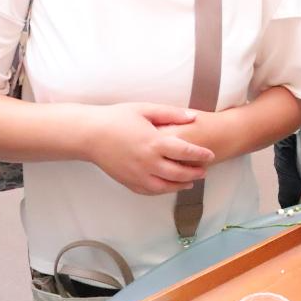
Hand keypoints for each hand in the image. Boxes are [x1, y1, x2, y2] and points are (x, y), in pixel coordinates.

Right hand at [86, 103, 214, 195]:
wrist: (89, 134)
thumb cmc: (117, 118)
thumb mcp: (146, 109)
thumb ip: (171, 114)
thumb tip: (193, 117)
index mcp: (154, 142)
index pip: (185, 151)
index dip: (201, 154)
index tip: (211, 154)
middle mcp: (148, 162)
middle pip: (179, 172)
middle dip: (195, 172)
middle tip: (205, 170)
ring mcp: (138, 175)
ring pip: (166, 186)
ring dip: (181, 185)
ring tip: (191, 181)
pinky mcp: (128, 182)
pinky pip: (150, 191)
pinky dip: (164, 190)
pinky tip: (170, 186)